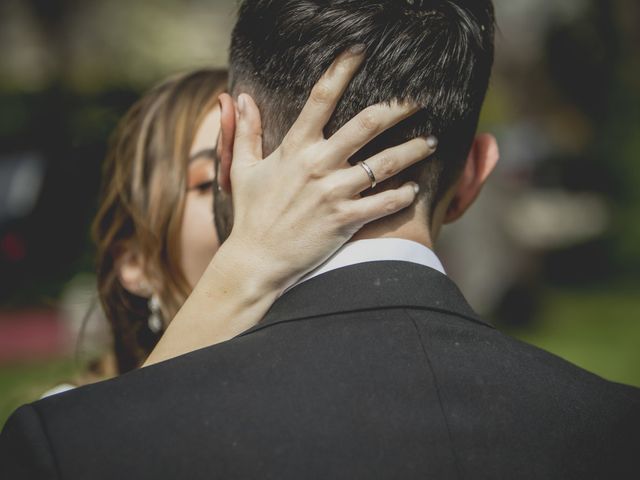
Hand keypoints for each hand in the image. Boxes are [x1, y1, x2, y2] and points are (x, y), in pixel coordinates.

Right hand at [217, 47, 436, 293]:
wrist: (257, 260)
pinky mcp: (345, 220)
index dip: (342, 69)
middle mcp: (317, 164)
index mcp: (295, 147)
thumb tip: (238, 97)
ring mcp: (333, 192)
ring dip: (413, 150)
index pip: (321, 97)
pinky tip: (414, 189)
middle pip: (367, 123)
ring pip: (385, 163)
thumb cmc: (252, 213)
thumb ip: (245, 131)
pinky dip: (404, 195)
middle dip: (399, 107)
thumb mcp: (243, 168)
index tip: (361, 51)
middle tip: (420, 99)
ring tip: (432, 143)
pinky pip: (384, 202)